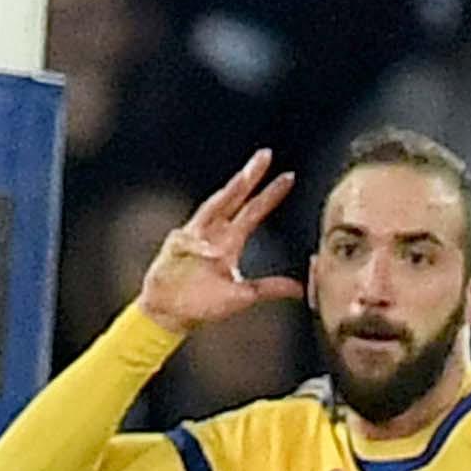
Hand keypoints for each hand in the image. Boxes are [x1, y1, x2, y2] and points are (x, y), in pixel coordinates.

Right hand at [139, 155, 301, 331]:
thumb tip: (300, 289)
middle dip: (249, 176)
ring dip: (227, 192)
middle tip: (265, 155)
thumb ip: (269, 289)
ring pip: (211, 207)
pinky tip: (211, 255)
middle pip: (233, 197)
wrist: (171, 314)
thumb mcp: (243, 296)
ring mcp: (192, 237)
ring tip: (244, 178)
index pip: (254, 211)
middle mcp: (213, 233)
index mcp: (230, 241)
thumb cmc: (203, 303)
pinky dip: (200, 248)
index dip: (270, 194)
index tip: (289, 177)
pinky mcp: (173, 248)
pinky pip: (189, 244)